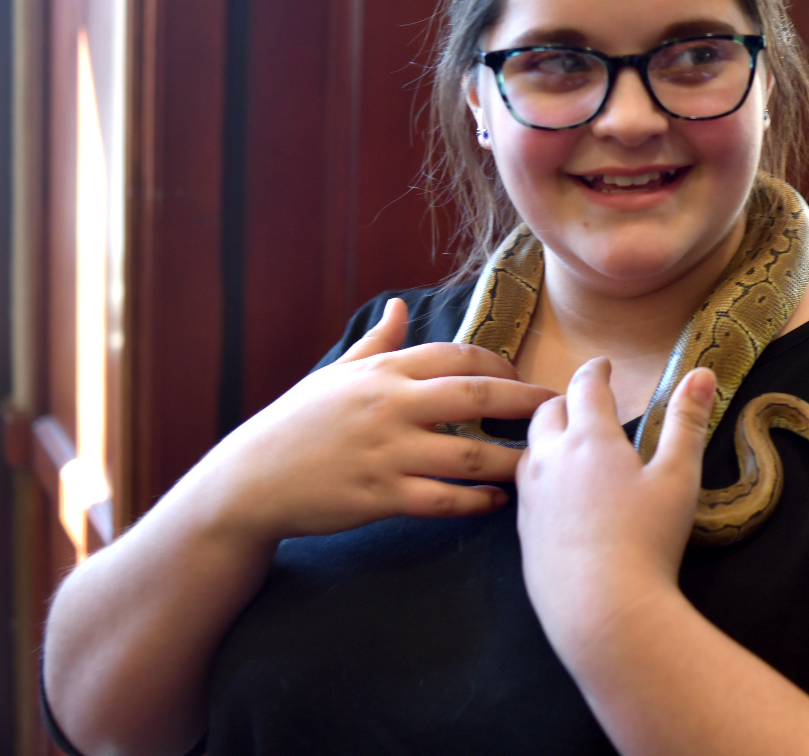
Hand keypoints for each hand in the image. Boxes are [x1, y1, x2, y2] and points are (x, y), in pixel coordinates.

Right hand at [182, 298, 558, 547]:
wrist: (247, 483)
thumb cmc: (294, 425)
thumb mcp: (334, 376)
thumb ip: (376, 344)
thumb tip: (400, 307)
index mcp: (383, 371)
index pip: (457, 356)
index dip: (499, 364)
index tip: (522, 377)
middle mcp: (390, 405)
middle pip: (477, 395)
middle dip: (527, 402)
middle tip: (561, 411)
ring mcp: (387, 452)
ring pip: (470, 453)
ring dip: (514, 459)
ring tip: (542, 464)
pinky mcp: (380, 496)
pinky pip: (444, 499)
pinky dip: (477, 501)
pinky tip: (498, 502)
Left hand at [515, 359, 715, 663]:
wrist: (602, 611)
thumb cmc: (648, 539)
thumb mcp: (679, 477)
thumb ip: (687, 422)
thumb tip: (700, 372)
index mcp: (590, 438)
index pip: (586, 387)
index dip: (596, 371)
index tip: (604, 366)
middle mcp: (551, 459)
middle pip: (548, 412)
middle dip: (567, 400)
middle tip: (587, 404)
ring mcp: (531, 497)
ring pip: (530, 449)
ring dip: (548, 437)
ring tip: (569, 444)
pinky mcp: (523, 533)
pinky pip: (526, 489)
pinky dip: (541, 475)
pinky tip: (559, 495)